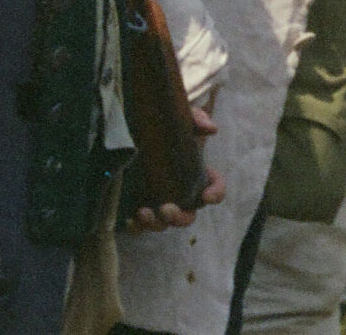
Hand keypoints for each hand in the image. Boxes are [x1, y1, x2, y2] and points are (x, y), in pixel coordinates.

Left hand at [128, 104, 226, 230]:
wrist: (136, 130)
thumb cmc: (166, 126)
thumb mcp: (182, 119)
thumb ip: (198, 119)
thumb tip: (211, 129)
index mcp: (198, 176)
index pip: (215, 190)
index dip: (215, 194)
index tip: (206, 195)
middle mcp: (181, 195)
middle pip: (188, 216)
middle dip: (179, 218)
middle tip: (167, 208)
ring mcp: (160, 203)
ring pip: (163, 224)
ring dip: (156, 223)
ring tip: (143, 212)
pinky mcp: (139, 206)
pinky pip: (140, 225)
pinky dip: (136, 226)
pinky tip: (130, 219)